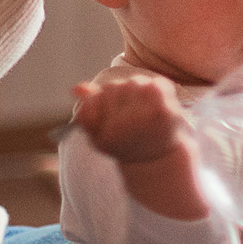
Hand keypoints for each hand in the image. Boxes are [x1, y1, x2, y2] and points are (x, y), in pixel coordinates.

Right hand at [71, 72, 209, 220]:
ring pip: (134, 82)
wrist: (159, 160)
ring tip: (144, 106)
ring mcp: (146, 118)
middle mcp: (125, 127)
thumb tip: (76, 88)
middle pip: (113, 88)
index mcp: (108, 136)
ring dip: (138, 89)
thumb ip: (87, 112)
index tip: (109, 115)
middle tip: (128, 109)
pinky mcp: (165, 112)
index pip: (94, 100)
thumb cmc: (125, 145)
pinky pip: (157, 84)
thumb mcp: (100, 136)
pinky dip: (159, 87)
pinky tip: (160, 102)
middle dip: (119, 93)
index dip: (99, 101)